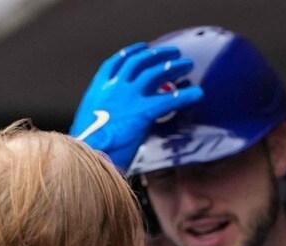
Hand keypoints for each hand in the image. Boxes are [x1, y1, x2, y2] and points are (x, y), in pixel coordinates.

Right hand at [70, 42, 203, 172]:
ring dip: (173, 67)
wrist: (87, 157)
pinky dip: (185, 95)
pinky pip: (169, 99)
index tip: (142, 47)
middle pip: (139, 62)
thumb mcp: (92, 123)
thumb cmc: (90, 148)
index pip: (115, 63)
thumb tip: (117, 116)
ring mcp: (128, 98)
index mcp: (98, 90)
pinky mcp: (142, 113)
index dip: (131, 53)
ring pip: (154, 74)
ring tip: (188, 65)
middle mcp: (113, 88)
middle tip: (174, 53)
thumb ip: (106, 113)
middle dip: (158, 55)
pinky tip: (197, 94)